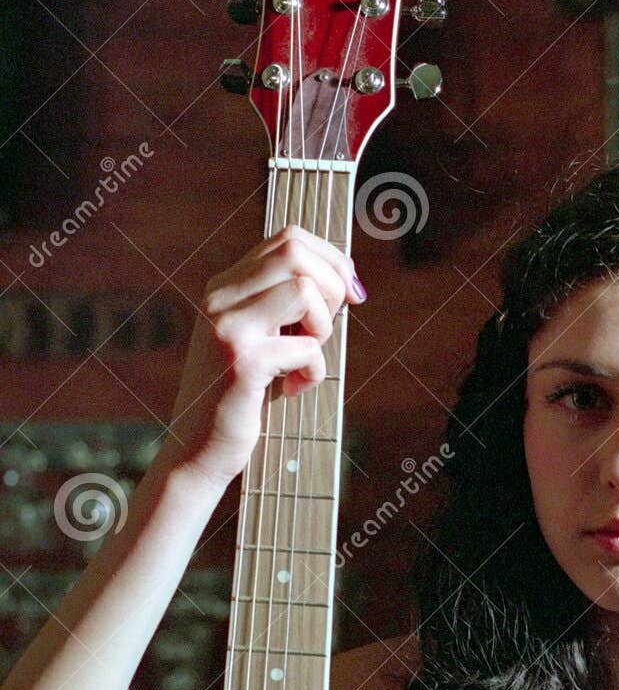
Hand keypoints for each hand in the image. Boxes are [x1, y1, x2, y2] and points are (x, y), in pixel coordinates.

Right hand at [164, 224, 364, 489]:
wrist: (198, 450)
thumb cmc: (242, 397)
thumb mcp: (264, 341)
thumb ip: (289, 308)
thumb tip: (347, 280)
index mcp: (226, 286)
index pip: (288, 239)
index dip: (331, 259)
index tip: (350, 294)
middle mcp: (220, 297)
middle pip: (295, 251)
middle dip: (331, 288)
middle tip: (322, 331)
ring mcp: (228, 327)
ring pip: (303, 289)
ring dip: (321, 328)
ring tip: (302, 359)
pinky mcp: (242, 362)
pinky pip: (306, 347)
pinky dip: (313, 371)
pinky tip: (292, 390)